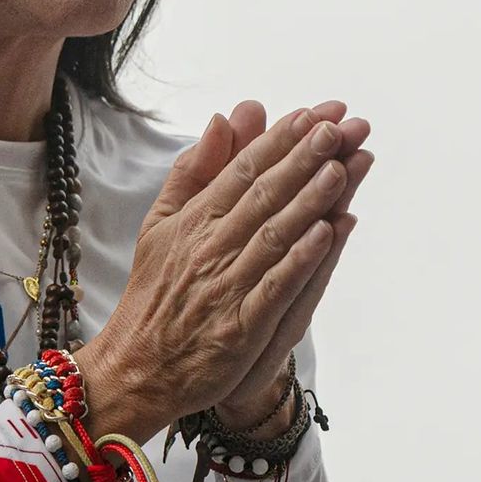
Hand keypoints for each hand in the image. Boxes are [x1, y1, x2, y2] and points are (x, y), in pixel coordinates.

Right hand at [78, 101, 370, 444]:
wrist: (138, 368)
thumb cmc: (156, 293)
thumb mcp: (161, 223)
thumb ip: (192, 171)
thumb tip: (221, 119)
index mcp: (193, 220)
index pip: (242, 170)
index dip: (279, 140)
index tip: (313, 113)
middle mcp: (210, 248)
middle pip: (263, 195)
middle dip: (303, 158)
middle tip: (338, 126)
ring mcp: (226, 288)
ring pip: (274, 235)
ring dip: (310, 200)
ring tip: (342, 166)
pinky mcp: (240, 328)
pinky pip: (275, 287)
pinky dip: (301, 259)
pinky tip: (329, 233)